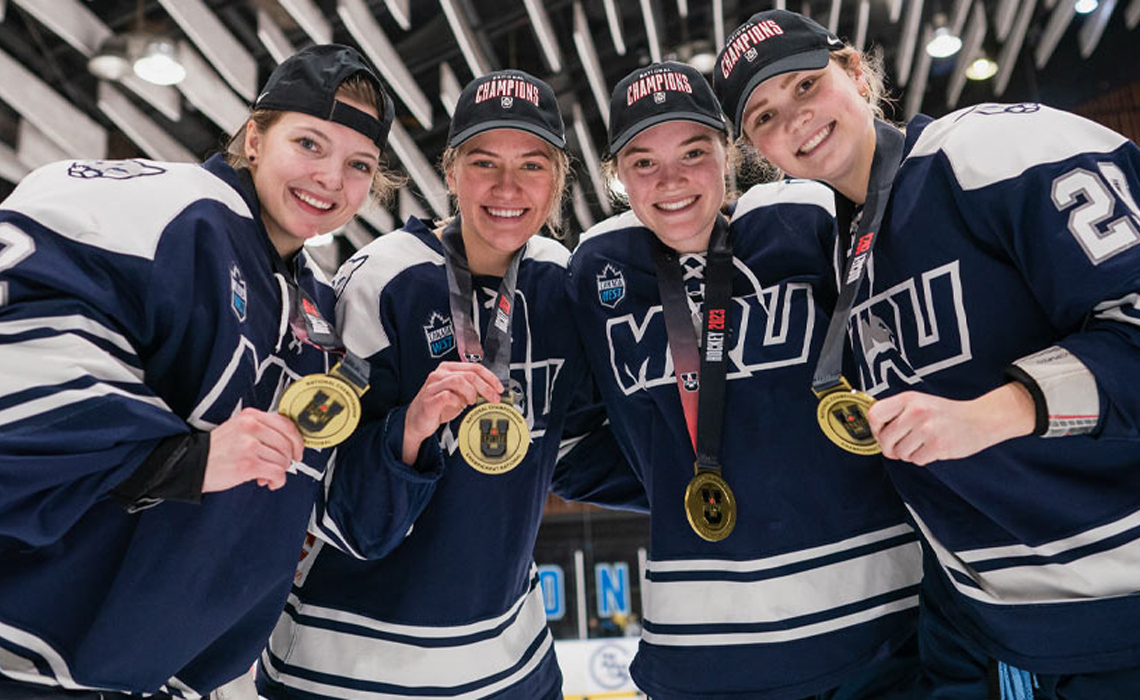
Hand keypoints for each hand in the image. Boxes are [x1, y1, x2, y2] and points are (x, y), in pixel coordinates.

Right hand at [203, 408, 304, 491]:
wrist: (190, 464)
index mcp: (250, 416)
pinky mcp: (248, 464)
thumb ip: (262, 430)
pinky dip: (277, 481)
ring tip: (266, 475)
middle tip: (279, 466)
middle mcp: (251, 427)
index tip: (298, 451)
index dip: (297, 440)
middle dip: (287, 459)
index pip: (286, 424)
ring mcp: (249, 445)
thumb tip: (289, 443)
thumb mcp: (238, 429)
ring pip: (283, 460)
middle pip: (287, 444)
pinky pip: (277, 473)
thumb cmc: (215, 450)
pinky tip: (267, 482)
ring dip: (279, 471)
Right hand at [402, 362, 503, 463]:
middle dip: (486, 387)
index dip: (490, 377)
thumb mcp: (459, 395)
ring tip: (472, 402)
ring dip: (471, 393)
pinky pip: (447, 396)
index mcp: (449, 369)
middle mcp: (440, 374)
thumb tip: (492, 392)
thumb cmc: (438, 407)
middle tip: (494, 398)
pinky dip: (457, 401)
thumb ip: (473, 390)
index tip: (499, 388)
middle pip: (469, 374)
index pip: (475, 367)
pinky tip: (459, 406)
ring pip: (459, 381)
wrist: (418, 421)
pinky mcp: (429, 398)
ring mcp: (433, 385)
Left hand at [867, 382, 1036, 465]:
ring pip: (900, 453)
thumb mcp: (919, 403)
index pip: (874, 415)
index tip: (882, 434)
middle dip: (890, 448)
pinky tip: (931, 449)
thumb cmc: (945, 414)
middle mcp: (916, 411)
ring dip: (908, 454)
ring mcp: (927, 428)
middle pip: (884, 439)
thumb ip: (897, 413)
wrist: (980, 419)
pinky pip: (916, 460)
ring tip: (922, 444)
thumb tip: (875, 433)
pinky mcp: (937, 445)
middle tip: (901, 446)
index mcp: (908, 399)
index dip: (875, 429)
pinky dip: (921, 459)